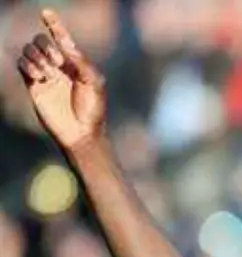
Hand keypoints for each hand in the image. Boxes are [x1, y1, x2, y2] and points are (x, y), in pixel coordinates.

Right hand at [15, 10, 106, 149]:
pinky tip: (39, 77)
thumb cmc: (93, 109)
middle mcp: (58, 66)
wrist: (81, 132)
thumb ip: (82, 62)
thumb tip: (66, 46)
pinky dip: (27, 65)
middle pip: (41, 42)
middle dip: (46, 47)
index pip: (62, 39)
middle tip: (58, 63)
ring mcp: (45, 75)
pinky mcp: (33, 85)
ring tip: (49, 74)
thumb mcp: (94, 82)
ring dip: (37, 58)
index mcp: (75, 63)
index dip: (54, 25)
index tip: (46, 12)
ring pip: (29, 51)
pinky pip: (21, 65)